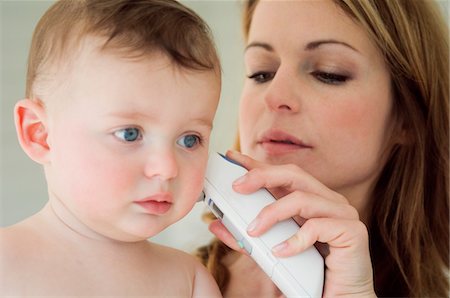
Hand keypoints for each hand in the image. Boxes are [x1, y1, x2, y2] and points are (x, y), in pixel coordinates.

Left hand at [208, 150, 375, 296]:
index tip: (233, 158)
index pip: (282, 174)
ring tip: (253, 230)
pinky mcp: (353, 231)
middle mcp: (328, 200)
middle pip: (294, 175)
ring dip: (272, 213)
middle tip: (237, 187)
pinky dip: (294, 240)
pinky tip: (280, 251)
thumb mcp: (269, 250)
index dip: (257, 164)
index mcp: (312, 199)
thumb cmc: (308, 273)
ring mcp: (343, 213)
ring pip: (302, 199)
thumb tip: (216, 224)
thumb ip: (247, 237)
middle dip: (262, 177)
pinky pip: (317, 227)